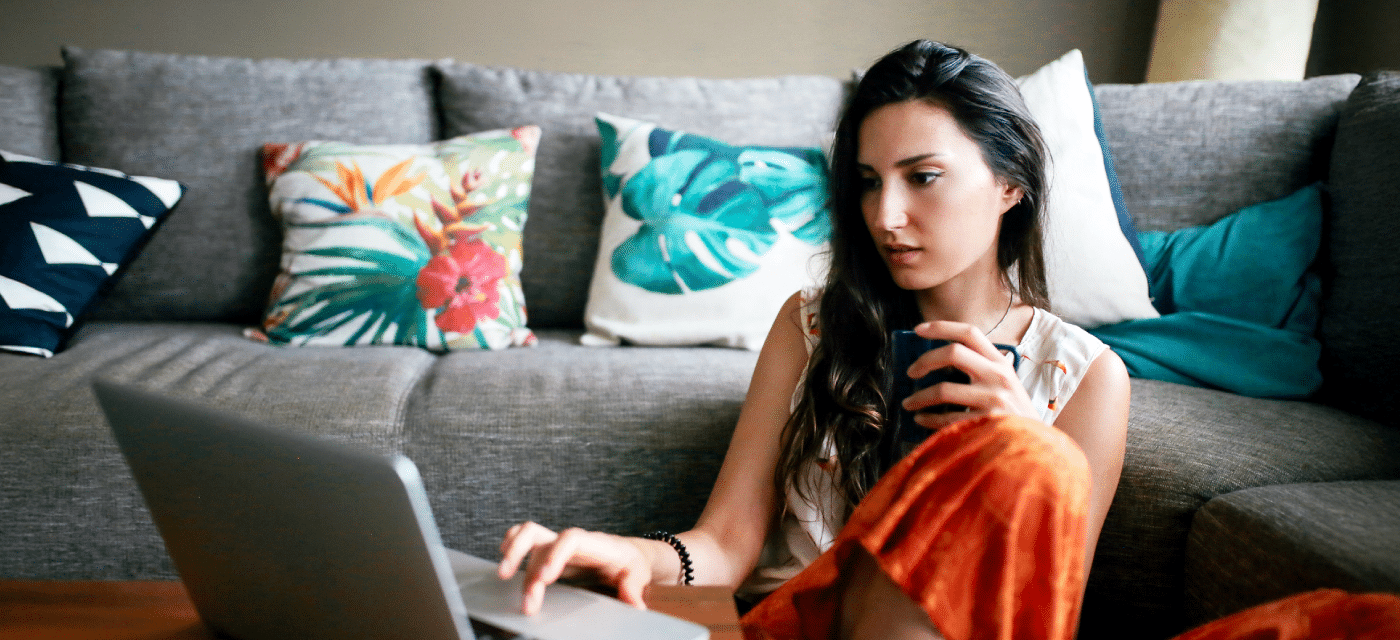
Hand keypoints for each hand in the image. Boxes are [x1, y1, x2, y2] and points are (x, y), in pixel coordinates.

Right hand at [498, 521, 652, 614]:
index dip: (554, 555)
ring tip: (502, 577)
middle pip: (539, 533)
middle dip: (520, 553)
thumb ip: (634, 588)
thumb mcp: (639, 574)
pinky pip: (526, 540)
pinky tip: (505, 563)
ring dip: (512, 553)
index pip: (571, 539)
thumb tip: (634, 605)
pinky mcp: (549, 552)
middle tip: (508, 577)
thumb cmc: (630, 563)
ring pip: (528, 537)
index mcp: (594, 543)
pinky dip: (512, 546)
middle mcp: (571, 540)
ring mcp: (558, 544)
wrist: (627, 554)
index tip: (544, 578)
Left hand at [901, 320, 1037, 429]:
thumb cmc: (1013, 413)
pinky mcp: (986, 423)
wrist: (1037, 445)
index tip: (918, 329)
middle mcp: (998, 376)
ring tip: (908, 403)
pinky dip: (928, 419)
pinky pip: (947, 418)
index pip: (970, 333)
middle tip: (911, 373)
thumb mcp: (1004, 383)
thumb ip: (980, 368)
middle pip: (953, 352)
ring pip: (943, 389)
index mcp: (1000, 362)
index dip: (941, 327)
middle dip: (924, 361)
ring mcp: (993, 399)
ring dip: (919, 397)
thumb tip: (936, 360)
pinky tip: (921, 419)